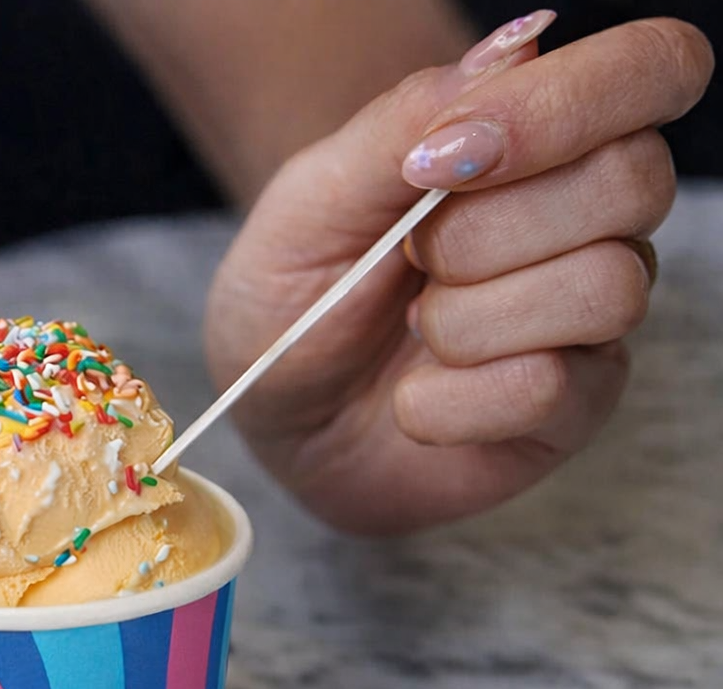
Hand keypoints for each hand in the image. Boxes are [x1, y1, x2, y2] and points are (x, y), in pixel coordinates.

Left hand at [205, 15, 712, 533]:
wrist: (270, 413)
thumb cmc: (294, 295)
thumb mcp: (312, 197)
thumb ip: (405, 120)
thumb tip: (516, 44)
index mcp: (544, 139)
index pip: (650, 71)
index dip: (566, 104)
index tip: (446, 156)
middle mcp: (592, 220)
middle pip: (632, 181)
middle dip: (484, 228)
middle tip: (409, 259)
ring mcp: (591, 318)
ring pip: (603, 289)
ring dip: (465, 320)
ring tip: (413, 331)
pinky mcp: (575, 407)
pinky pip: (551, 389)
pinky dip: (449, 401)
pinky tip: (415, 399)